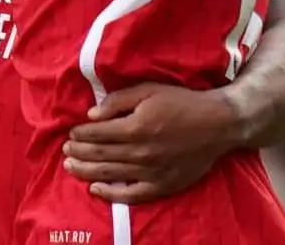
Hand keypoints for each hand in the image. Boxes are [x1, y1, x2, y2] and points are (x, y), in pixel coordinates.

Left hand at [64, 83, 240, 202]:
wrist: (218, 124)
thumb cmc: (181, 102)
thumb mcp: (148, 90)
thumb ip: (117, 101)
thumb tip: (91, 115)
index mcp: (136, 127)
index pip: (97, 134)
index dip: (80, 134)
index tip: (71, 133)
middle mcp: (141, 152)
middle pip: (100, 154)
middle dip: (78, 152)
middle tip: (65, 150)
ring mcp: (152, 171)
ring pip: (110, 174)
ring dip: (86, 171)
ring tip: (70, 166)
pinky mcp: (163, 185)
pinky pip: (132, 195)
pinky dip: (111, 194)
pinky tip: (95, 189)